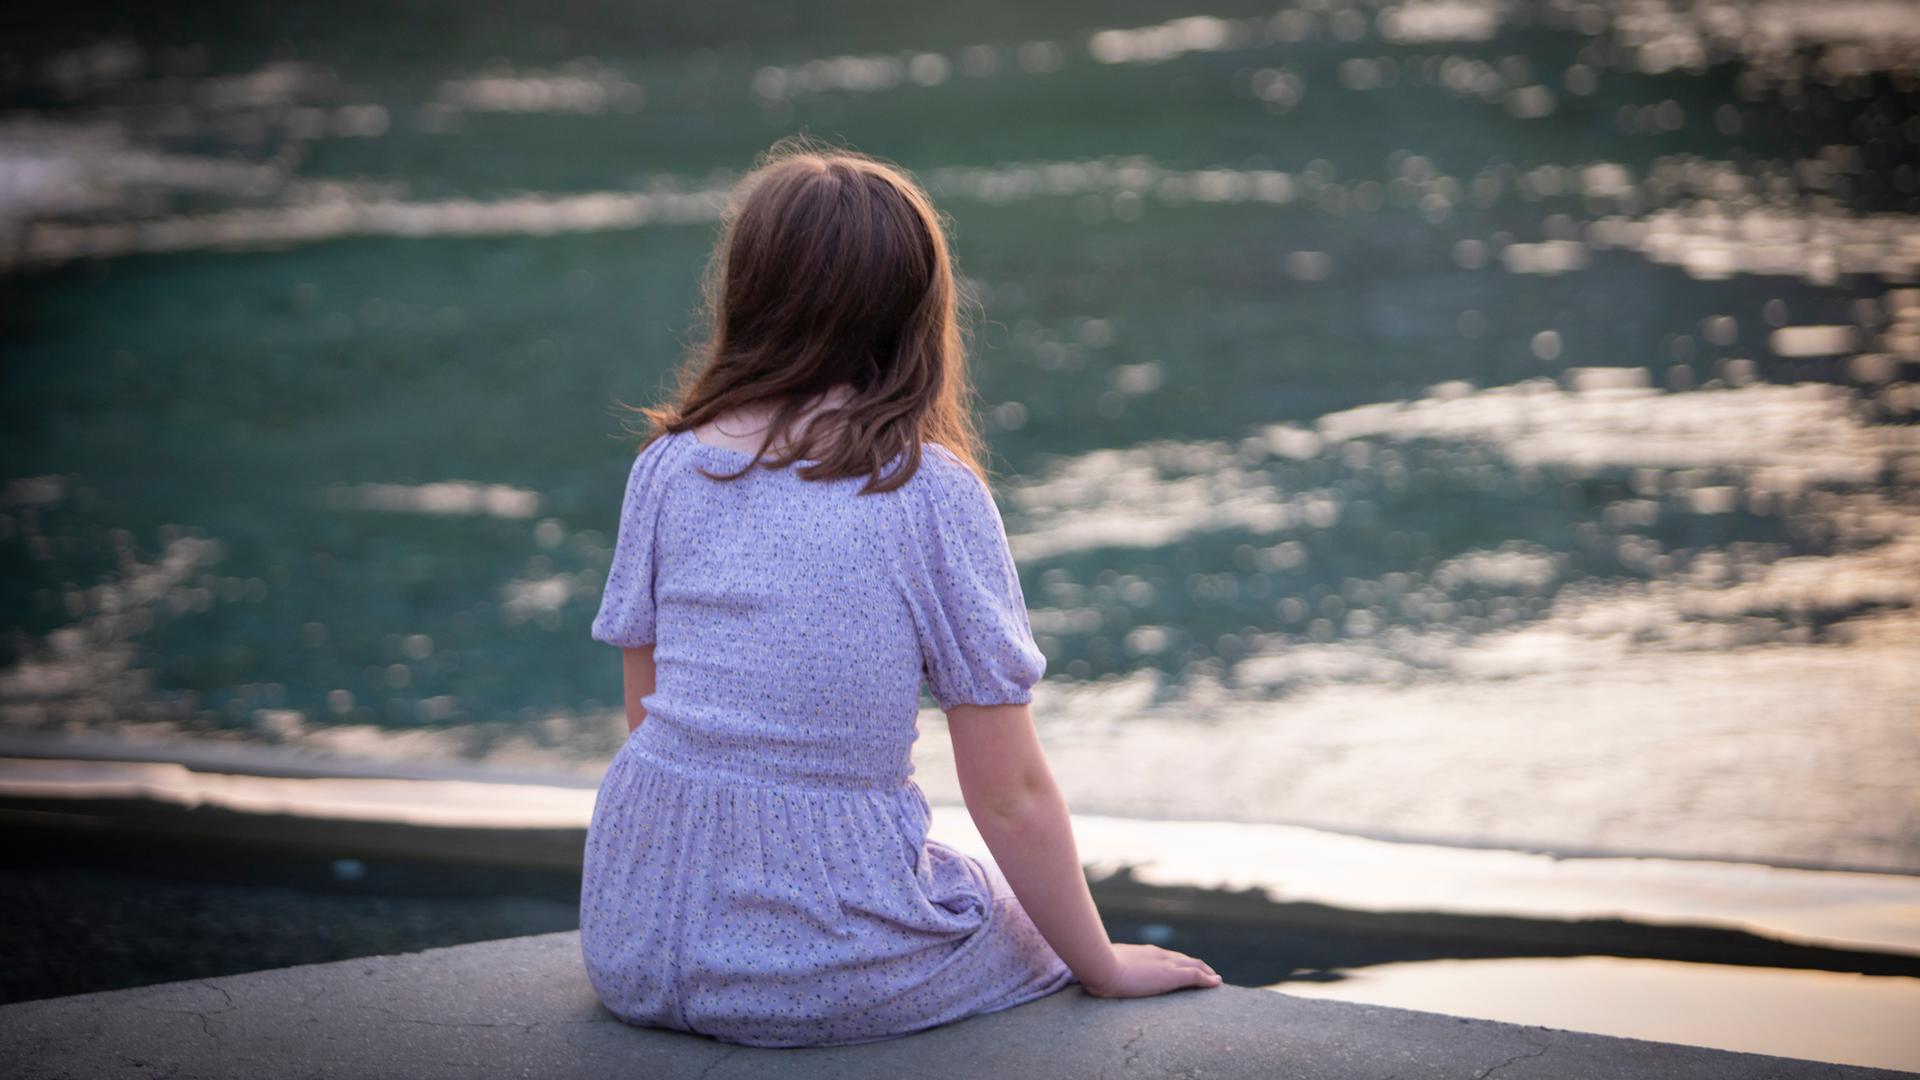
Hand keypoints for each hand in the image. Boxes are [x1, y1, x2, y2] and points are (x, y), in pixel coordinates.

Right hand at [1079, 943, 1223, 997]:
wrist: (1101, 965)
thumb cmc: (1097, 967)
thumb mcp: (1104, 966)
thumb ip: (1106, 967)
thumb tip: (1092, 974)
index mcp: (1143, 953)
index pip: (1166, 956)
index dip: (1178, 961)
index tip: (1184, 966)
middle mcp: (1157, 955)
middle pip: (1184, 958)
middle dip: (1197, 965)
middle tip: (1208, 973)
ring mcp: (1165, 964)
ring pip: (1194, 965)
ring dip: (1206, 971)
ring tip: (1215, 979)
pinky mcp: (1171, 975)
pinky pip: (1196, 976)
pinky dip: (1208, 979)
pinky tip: (1217, 984)